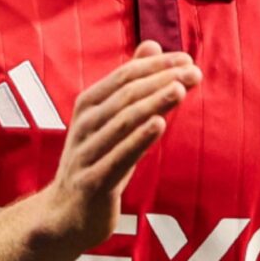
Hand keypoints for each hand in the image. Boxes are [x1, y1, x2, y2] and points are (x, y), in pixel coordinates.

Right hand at [25, 42, 199, 255]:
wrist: (65, 215)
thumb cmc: (96, 162)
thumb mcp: (111, 120)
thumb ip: (130, 84)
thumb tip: (152, 45)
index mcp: (89, 105)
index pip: (125, 76)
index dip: (156, 66)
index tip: (187, 59)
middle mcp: (85, 125)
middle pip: (126, 95)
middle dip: (161, 80)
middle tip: (194, 72)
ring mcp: (87, 153)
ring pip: (123, 122)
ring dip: (153, 103)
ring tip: (180, 89)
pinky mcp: (93, 182)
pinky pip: (118, 157)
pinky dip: (138, 139)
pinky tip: (159, 124)